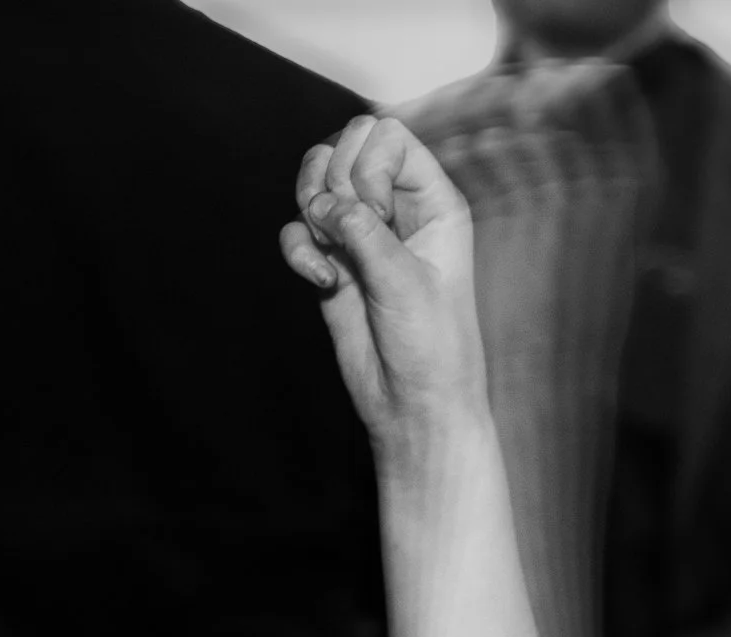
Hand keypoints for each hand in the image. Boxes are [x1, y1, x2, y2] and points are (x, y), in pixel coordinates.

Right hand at [281, 114, 488, 455]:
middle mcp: (397, 210)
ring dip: (310, 208)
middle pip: (345, 146)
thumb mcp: (405, 281)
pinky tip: (321, 281)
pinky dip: (298, 248)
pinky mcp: (333, 262)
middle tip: (351, 233)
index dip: (367, 165)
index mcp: (433, 202)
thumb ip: (362, 230)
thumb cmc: (433, 348)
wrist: (413, 406)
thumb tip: (320, 201)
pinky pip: (297, 227)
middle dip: (333, 181)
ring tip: (330, 250)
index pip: (387, 136)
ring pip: (316, 180)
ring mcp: (362, 234)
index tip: (376, 217)